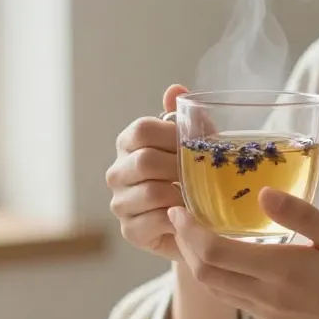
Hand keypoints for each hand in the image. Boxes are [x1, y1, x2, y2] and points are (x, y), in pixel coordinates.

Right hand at [106, 85, 187, 260]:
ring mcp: (119, 202)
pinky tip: (189, 218)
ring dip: (182, 196)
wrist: (197, 226)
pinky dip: (178, 219)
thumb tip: (174, 89)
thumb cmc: (194, 179)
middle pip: (145, 161)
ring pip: (151, 192)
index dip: (172, 136)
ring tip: (198, 198)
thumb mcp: (196, 146)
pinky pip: (155, 220)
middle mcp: (117, 172)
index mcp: (129, 144)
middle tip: (201, 177)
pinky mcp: (129, 230)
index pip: (142, 130)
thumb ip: (186, 119)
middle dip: (180, 169)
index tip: (195, 147)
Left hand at [168, 188, 318, 318]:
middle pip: (205, 273)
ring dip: (197, 261)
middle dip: (185, 245)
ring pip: (215, 288)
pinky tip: (223, 255)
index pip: (216, 252)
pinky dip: (216, 275)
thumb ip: (301, 215)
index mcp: (283, 272)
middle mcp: (268, 297)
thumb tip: (264, 192)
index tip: (179, 207)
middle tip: (180, 215)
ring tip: (194, 232)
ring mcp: (269, 313)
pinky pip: (232, 297)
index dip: (189, 230)